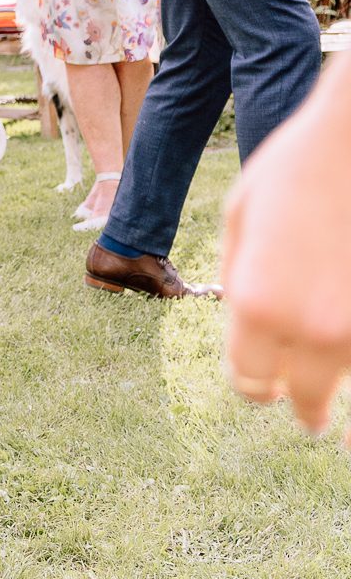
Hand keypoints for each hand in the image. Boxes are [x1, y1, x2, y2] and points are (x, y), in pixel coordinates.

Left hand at [223, 70, 350, 434]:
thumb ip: (239, 281)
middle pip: (305, 401)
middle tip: (306, 411)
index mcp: (257, 303)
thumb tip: (244, 328)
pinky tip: (349, 375)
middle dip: (300, 401)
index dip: (254, 384)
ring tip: (326, 332)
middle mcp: (310, 326)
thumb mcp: (240, 218)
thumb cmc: (294, 168)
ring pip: (344, 378)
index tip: (264, 385)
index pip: (250, 381)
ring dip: (335, 370)